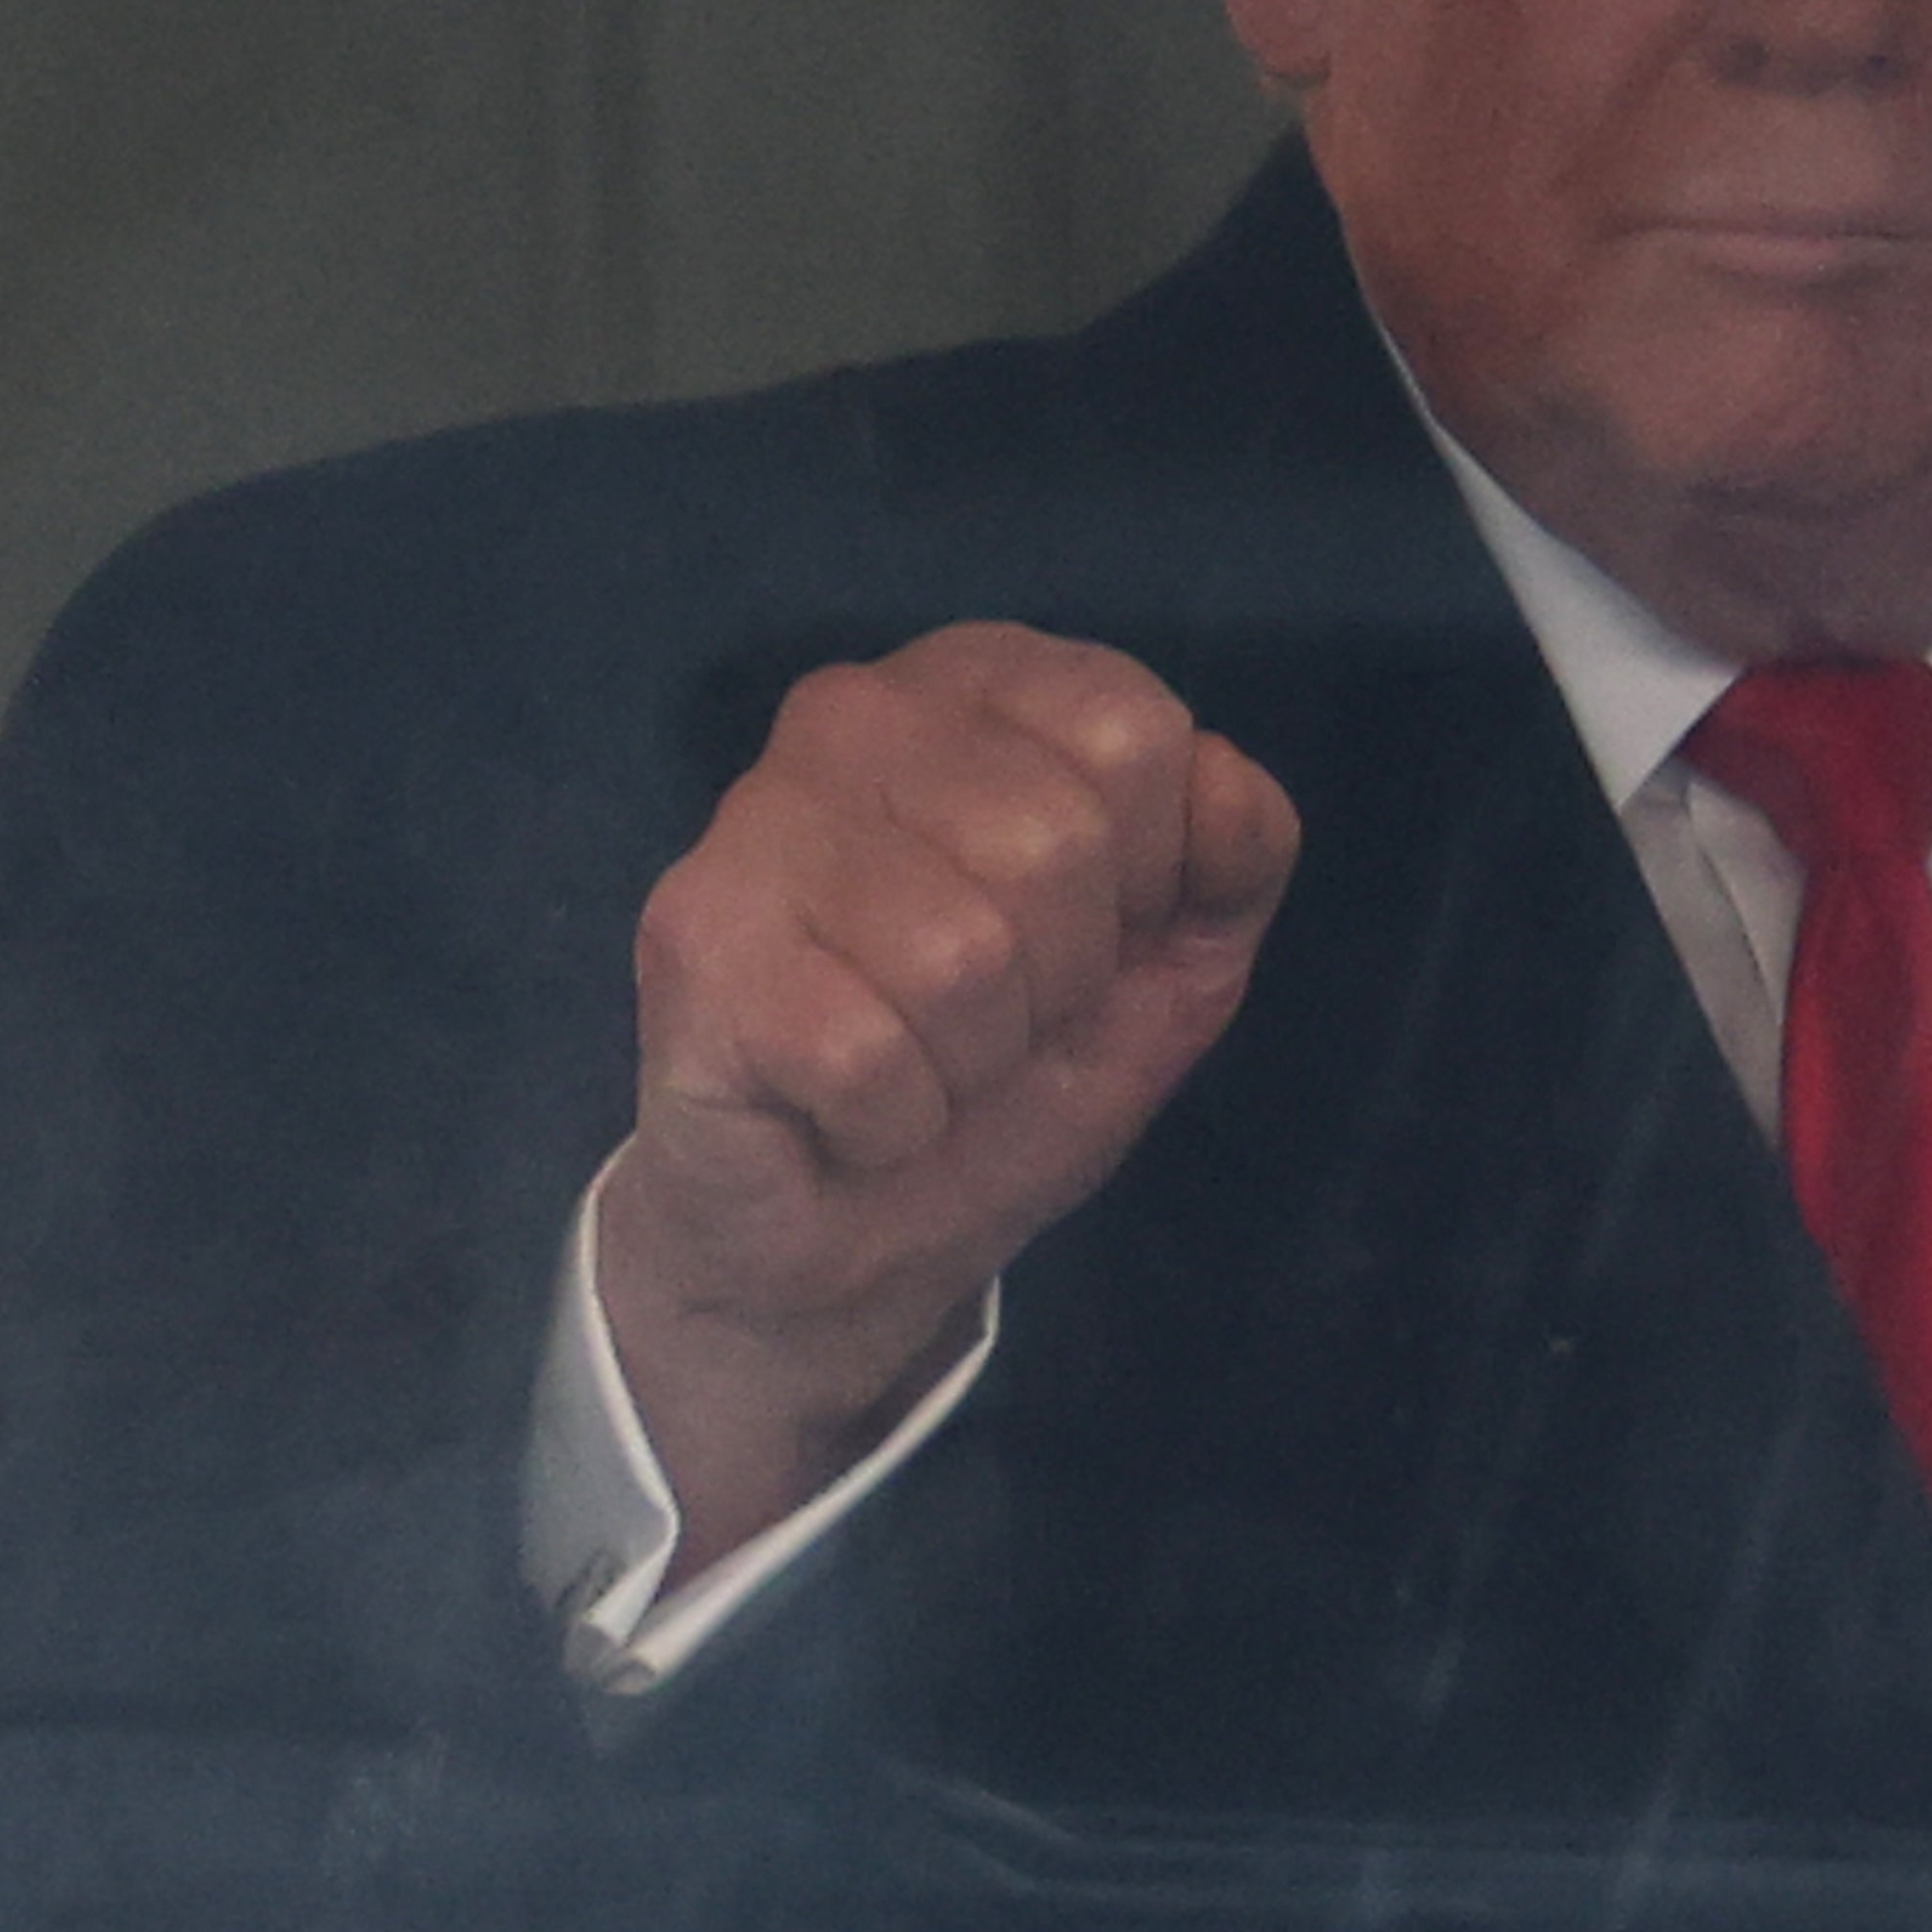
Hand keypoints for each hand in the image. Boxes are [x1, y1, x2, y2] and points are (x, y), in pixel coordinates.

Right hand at [593, 622, 1299, 1573]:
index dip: (1148, 877)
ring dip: (971, 1066)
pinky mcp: (697, 941)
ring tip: (918, 1066)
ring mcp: (756, 821)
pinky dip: (892, 1124)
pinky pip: (868, 1054)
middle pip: (1054, 842)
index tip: (1088, 940)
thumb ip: (1233, 861)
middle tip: (987, 1024)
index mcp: (975, 687)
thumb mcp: (1168, 969)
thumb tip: (1224, 782)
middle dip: (1058, 987)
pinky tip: (848, 1114)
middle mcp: (853, 714)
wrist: (845, 1245)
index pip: (1130, 730)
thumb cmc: (1000, 1079)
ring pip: (961, 955)